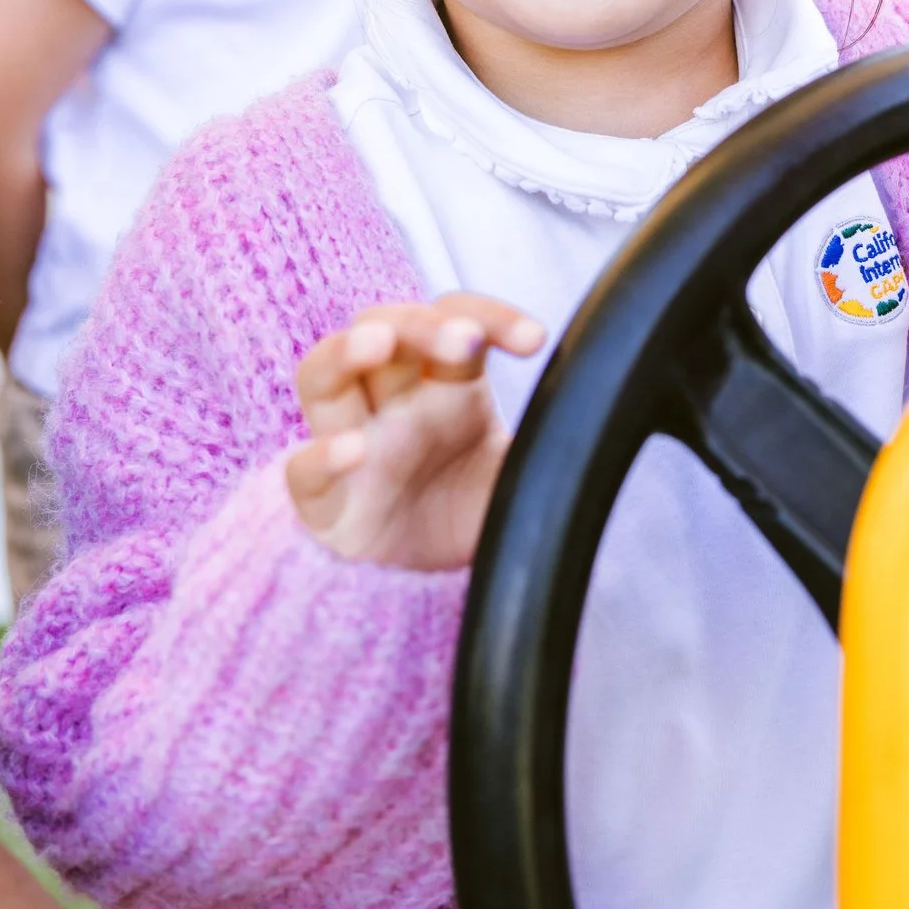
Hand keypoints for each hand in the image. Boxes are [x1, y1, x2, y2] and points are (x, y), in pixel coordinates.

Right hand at [285, 294, 546, 570]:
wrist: (430, 592)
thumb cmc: (467, 511)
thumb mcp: (520, 470)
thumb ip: (550, 439)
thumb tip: (606, 415)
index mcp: (441, 383)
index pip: (452, 319)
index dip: (489, 316)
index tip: (533, 341)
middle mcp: (390, 402)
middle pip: (381, 328)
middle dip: (418, 322)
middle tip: (463, 338)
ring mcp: (351, 444)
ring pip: (320, 375)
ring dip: (345, 351)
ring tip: (377, 344)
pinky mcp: (324, 504)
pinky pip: (302, 471)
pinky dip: (321, 456)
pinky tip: (353, 450)